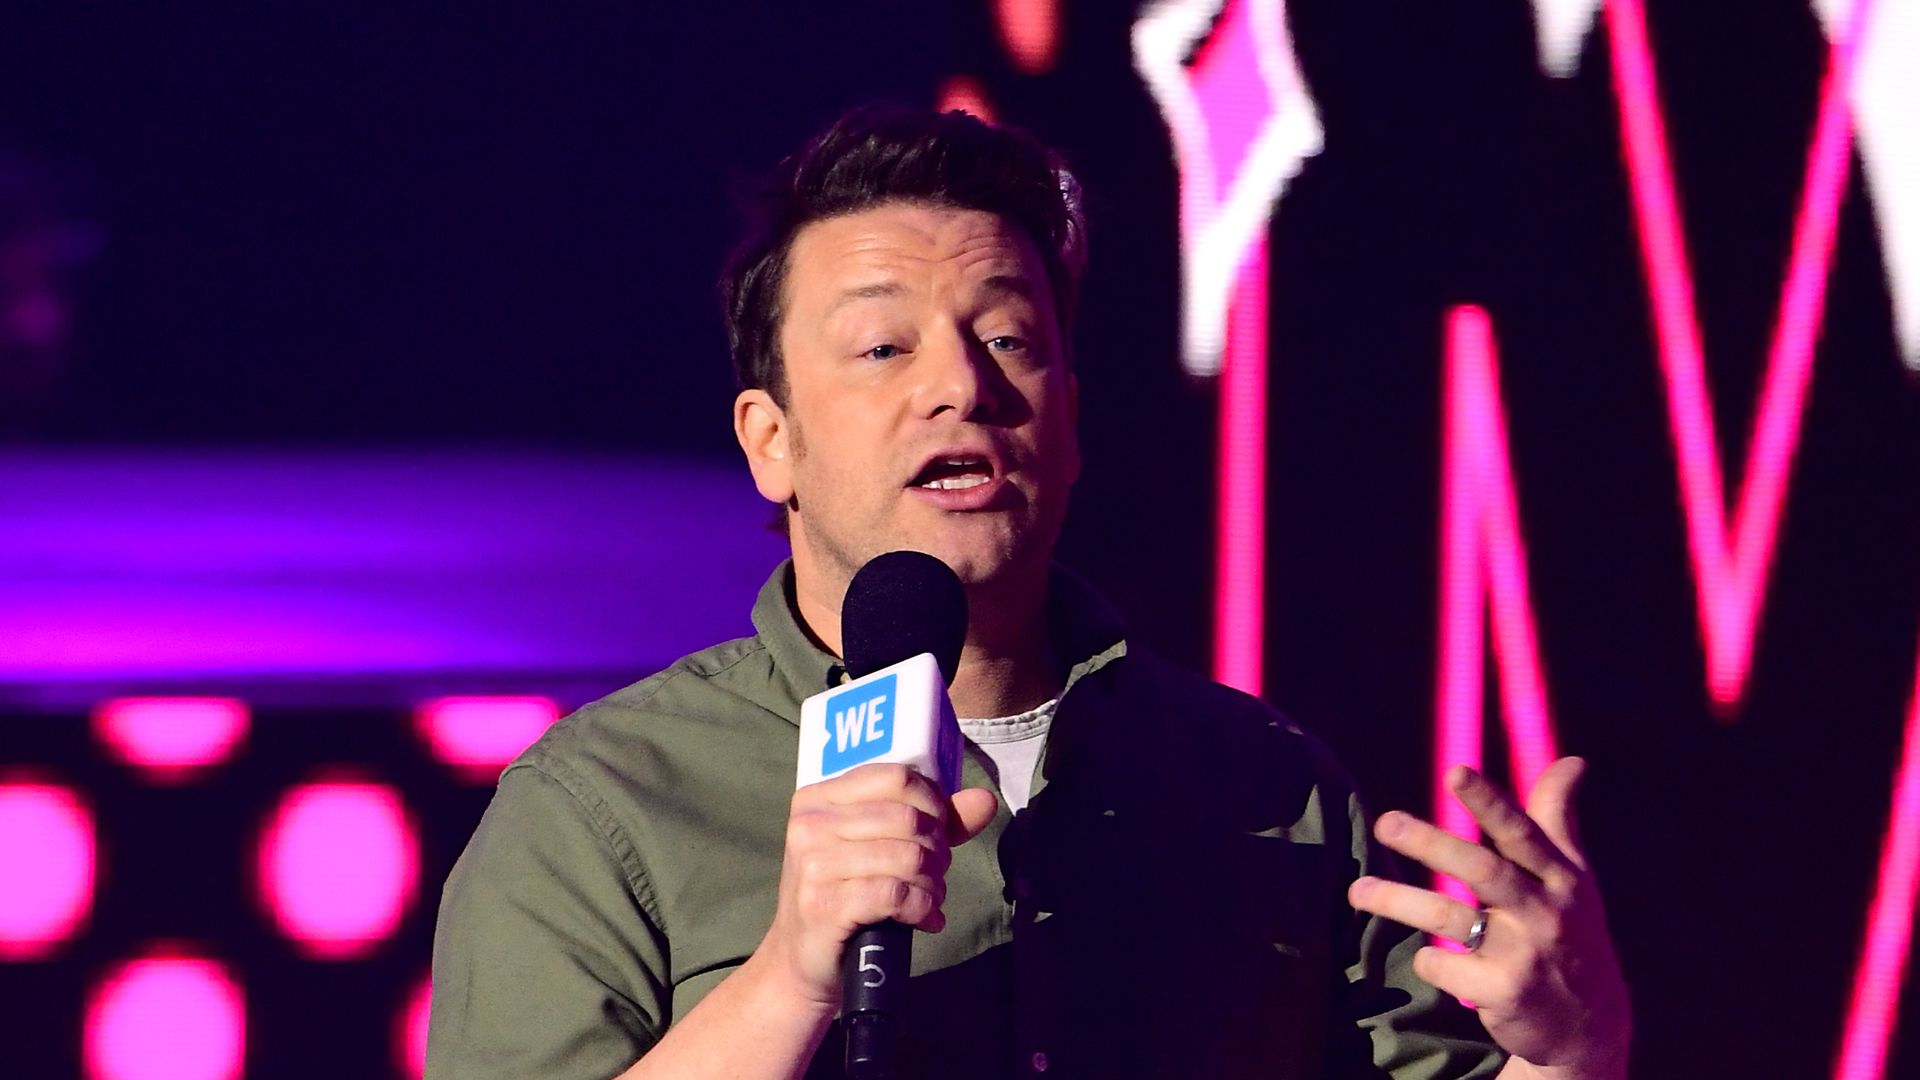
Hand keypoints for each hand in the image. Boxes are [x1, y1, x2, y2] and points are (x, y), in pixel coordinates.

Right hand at [755, 763, 997, 1009]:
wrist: (802, 962)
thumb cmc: (845, 896)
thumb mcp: (879, 848)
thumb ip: (933, 821)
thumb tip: (984, 800)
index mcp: (818, 798)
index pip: (896, 777)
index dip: (932, 802)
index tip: (938, 830)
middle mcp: (810, 826)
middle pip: (908, 818)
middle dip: (937, 849)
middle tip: (934, 873)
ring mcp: (813, 866)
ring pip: (908, 857)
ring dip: (933, 882)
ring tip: (930, 897)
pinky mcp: (824, 906)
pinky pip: (897, 895)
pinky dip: (922, 907)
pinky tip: (925, 918)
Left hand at [1347, 757, 1630, 1078]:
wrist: (1589, 1024)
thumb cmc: (1570, 931)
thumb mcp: (1573, 877)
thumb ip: (1558, 817)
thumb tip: (1573, 760)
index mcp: (1559, 877)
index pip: (1522, 832)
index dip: (1488, 802)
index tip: (1455, 771)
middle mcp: (1545, 911)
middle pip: (1481, 869)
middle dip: (1431, 843)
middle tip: (1385, 822)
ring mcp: (1524, 954)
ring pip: (1449, 917)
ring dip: (1397, 900)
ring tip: (1355, 891)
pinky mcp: (1504, 993)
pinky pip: (1442, 965)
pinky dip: (1427, 958)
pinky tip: (1430, 957)